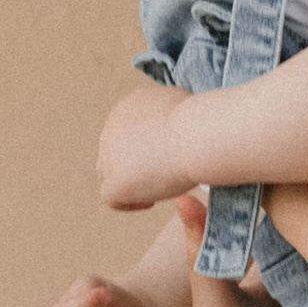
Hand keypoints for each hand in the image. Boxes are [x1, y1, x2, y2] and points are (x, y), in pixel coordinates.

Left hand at [96, 79, 195, 213]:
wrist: (194, 135)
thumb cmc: (199, 121)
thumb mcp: (184, 104)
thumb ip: (172, 115)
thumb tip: (177, 124)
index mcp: (127, 108)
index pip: (126, 132)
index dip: (142, 148)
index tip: (165, 157)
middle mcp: (111, 128)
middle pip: (113, 152)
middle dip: (133, 166)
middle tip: (159, 176)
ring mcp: (109, 156)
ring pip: (108, 175)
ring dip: (128, 184)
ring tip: (155, 190)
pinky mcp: (114, 182)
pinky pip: (111, 198)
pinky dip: (129, 202)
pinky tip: (151, 201)